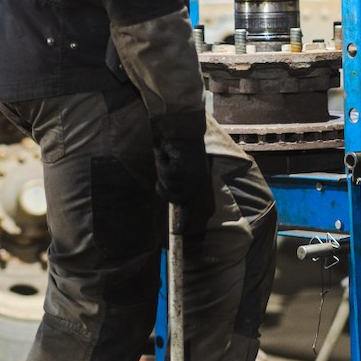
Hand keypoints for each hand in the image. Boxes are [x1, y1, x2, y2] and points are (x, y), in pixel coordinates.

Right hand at [151, 112, 214, 237]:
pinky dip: (162, 166)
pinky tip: (168, 154)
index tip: (179, 232)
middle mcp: (197, 182)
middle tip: (165, 168)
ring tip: (169, 158)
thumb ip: (180, 179)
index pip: (191, 205)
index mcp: (199, 181)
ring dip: (163, 174)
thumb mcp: (182, 165)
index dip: (184, 220)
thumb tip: (172, 195)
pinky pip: (164, 177)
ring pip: (166, 188)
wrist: (182, 128)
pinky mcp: (181, 173)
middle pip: (173, 198)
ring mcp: (189, 179)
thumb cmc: (179, 144)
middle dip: (164, 187)